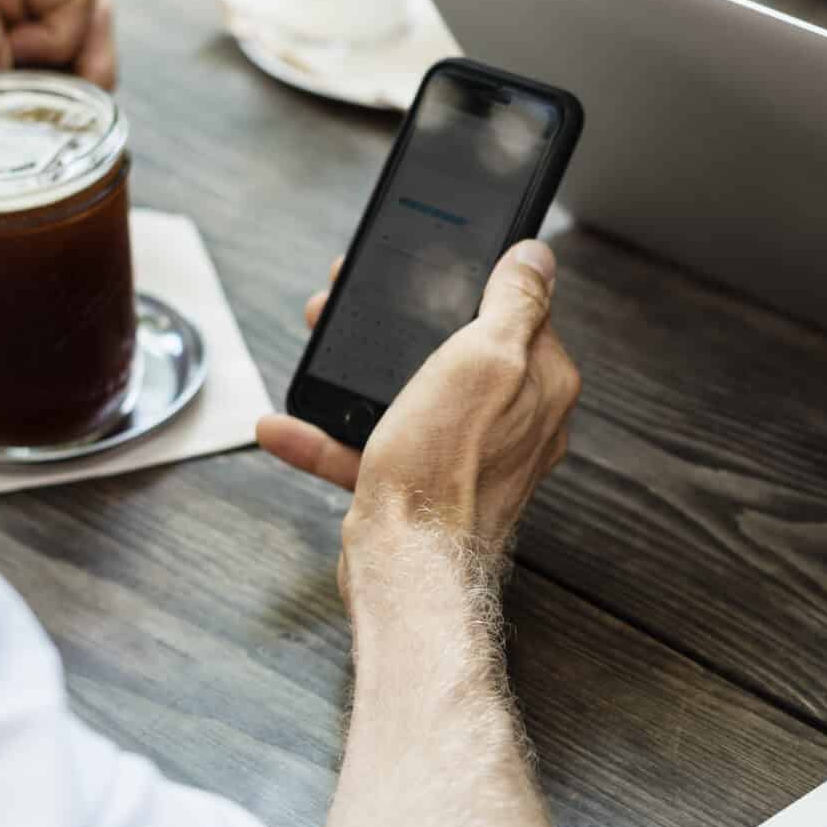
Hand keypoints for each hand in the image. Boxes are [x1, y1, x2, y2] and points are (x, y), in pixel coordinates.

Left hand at [0, 0, 120, 243]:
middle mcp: (28, 6)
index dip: (54, 32)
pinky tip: (37, 121)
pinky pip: (100, 90)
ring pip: (104, 57)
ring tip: (21, 106)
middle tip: (12, 83)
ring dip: (72, 91)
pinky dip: (76, 111)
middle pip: (99, 19)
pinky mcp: (51, 84)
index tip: (4, 50)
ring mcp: (42, 46)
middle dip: (69, 62)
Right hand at [258, 242, 582, 602]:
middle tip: (354, 301)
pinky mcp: (420, 485)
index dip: (468, 283)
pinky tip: (287, 425)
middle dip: (399, 325)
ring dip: (353, 372)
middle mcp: (512, 421)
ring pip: (406, 394)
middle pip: (453, 350)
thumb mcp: (484, 360)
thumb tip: (536, 257)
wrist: (409, 569)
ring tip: (315, 344)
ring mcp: (464, 455)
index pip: (517, 313)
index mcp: (539, 384)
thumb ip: (514, 303)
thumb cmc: (448, 469)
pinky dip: (326, 435)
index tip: (426, 268)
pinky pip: (370, 448)